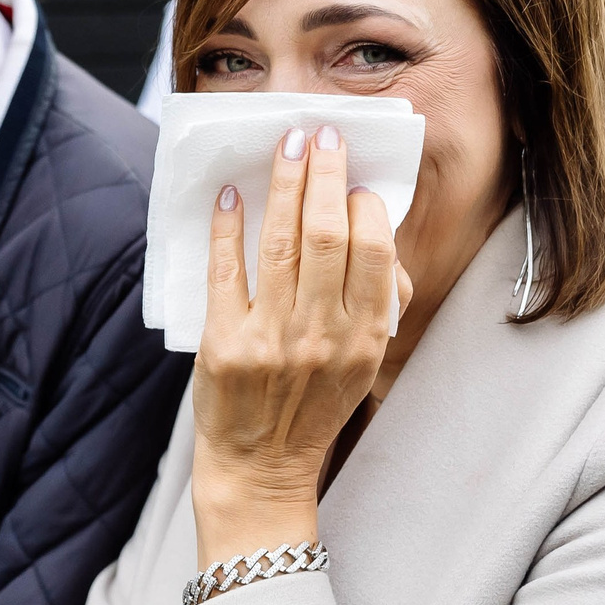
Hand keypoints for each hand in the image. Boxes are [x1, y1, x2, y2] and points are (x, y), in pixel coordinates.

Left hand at [189, 123, 407, 566]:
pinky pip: (226, 273)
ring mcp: (273, 340)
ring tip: (286, 146)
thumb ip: (378, 302)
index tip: (353, 179)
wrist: (262, 472)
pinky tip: (230, 195)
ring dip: (283, 185)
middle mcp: (324, 336)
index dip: (364, 204)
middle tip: (320, 133)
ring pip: (281, 243)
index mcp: (366, 337)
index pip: (375, 251)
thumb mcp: (365, 363)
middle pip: (327, 234)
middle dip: (325, 174)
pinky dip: (228, 229)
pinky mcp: (226, 346)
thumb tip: (373, 227)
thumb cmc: (315, 407)